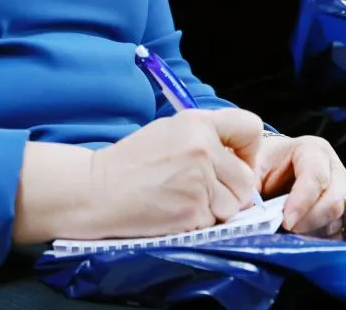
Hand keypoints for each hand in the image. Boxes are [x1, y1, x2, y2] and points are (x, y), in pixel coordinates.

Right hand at [84, 108, 263, 237]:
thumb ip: (205, 138)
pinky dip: (198, 223)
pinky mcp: (192, 211)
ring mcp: (199, 181)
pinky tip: (174, 212)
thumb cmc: (130, 163)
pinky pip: (212, 223)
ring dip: (215, 210)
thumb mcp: (169, 131)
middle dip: (230, 191)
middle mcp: (203, 148)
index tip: (237, 161)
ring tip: (184, 201)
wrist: (95, 190)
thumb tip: (238, 159)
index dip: (248, 151)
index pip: (250, 127)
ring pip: (233, 206)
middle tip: (202, 191)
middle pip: (245, 179)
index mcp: (198, 122)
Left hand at [255, 133, 345, 234]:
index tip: (286, 222)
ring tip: (292, 235)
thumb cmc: (264, 164)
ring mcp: (342, 191)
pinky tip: (303, 239)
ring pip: (338, 217)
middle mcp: (334, 169)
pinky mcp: (342, 210)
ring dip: (316, 231)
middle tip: (288, 229)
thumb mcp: (253, 166)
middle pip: (334, 199)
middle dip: (311, 220)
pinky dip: (323, 239)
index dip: (302, 201)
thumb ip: (250, 186)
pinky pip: (340, 230)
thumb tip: (246, 211)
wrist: (274, 166)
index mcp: (313, 150)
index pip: (316, 176)